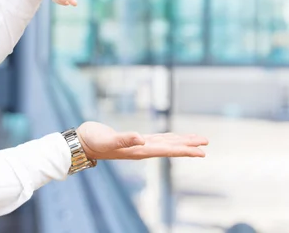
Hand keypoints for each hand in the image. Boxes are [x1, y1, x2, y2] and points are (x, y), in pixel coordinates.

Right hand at [76, 121, 207, 159]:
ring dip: (180, 141)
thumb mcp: (108, 139)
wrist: (82, 142)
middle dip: (188, 145)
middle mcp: (142, 149)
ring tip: (195, 140)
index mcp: (138, 150)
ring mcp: (138, 145)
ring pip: (165, 142)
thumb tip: (141, 138)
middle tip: (206, 143)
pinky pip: (156, 139)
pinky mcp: (133, 140)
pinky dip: (167, 138)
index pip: (167, 150)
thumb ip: (124, 139)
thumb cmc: (93, 141)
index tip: (201, 152)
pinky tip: (172, 138)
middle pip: (170, 147)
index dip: (185, 150)